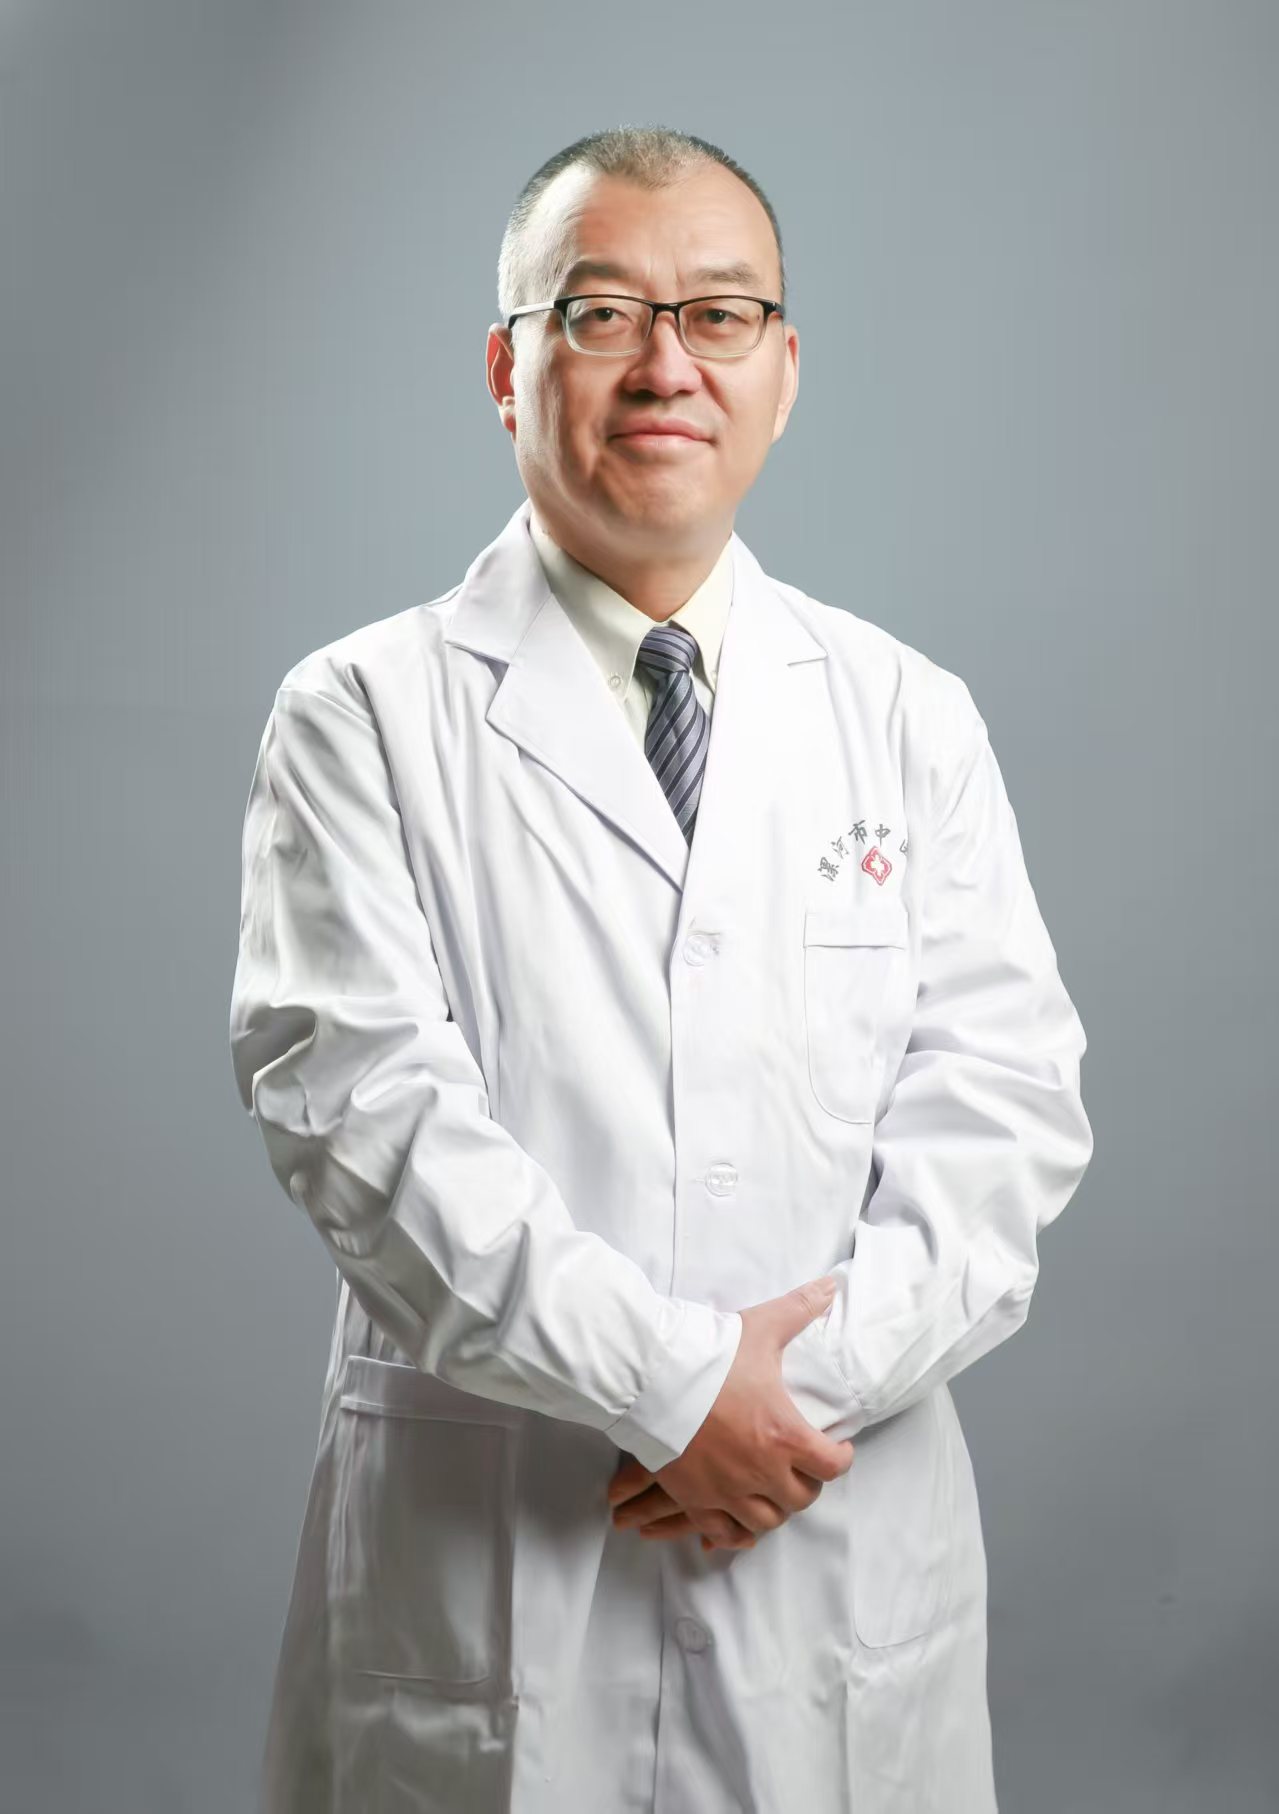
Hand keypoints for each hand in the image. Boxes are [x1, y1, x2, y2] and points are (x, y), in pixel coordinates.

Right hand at [606, 1275, 854, 1550]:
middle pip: (801, 1498)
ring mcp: (727, 1491)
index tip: (835, 1448)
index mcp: (785, 1436)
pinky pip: (725, 1532)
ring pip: (766, 1520)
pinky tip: (740, 1522)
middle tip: (802, 1467)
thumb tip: (829, 1287)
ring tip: (772, 1490)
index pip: (832, 1466)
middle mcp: (761, 1471)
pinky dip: (736, 1532)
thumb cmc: (709, 1356)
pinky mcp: (696, 1499)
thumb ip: (799, 1310)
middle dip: (807, 1483)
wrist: (651, 1378)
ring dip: (774, 1508)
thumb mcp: (760, 1329)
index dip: (839, 1458)